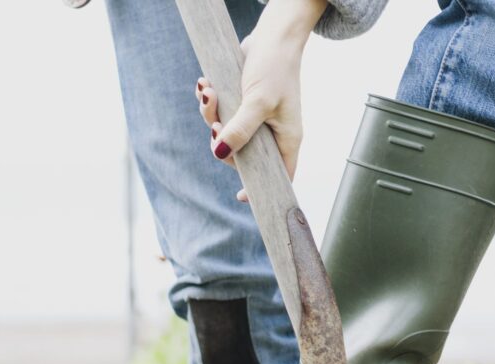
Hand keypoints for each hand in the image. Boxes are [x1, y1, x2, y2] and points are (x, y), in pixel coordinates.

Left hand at [195, 0, 326, 200]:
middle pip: (243, 154)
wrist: (272, 36)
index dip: (261, 188)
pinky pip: (222, 113)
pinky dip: (210, 101)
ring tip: (208, 92)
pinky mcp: (243, 103)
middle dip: (222, 140)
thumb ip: (240, 129)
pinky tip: (206, 84)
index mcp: (287, 139)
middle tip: (213, 124)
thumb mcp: (257, 102)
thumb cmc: (274, 69)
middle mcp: (273, 132)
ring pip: (227, 132)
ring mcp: (258, 118)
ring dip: (210, 114)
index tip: (240, 196)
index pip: (280, 175)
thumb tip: (220, 153)